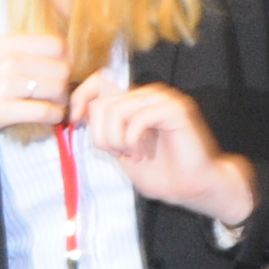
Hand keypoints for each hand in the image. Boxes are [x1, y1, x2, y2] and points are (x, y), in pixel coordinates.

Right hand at [0, 32, 69, 182]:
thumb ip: (13, 47)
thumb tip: (45, 47)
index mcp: (6, 43)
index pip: (57, 44)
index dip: (64, 59)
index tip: (58, 70)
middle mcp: (8, 61)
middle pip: (61, 68)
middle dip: (64, 83)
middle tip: (57, 93)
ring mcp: (5, 86)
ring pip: (56, 90)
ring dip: (61, 101)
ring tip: (54, 106)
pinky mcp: (3, 111)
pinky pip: (44, 112)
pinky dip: (54, 117)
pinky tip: (50, 118)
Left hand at [74, 78, 256, 227]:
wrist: (193, 188)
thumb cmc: (162, 173)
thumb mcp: (121, 151)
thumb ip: (105, 131)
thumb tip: (80, 114)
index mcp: (135, 102)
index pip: (99, 81)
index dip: (80, 97)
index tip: (75, 120)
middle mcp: (148, 94)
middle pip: (101, 103)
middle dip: (101, 135)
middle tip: (118, 153)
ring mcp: (162, 99)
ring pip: (115, 109)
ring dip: (116, 140)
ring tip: (131, 154)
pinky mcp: (174, 109)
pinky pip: (137, 118)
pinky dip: (132, 141)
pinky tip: (140, 154)